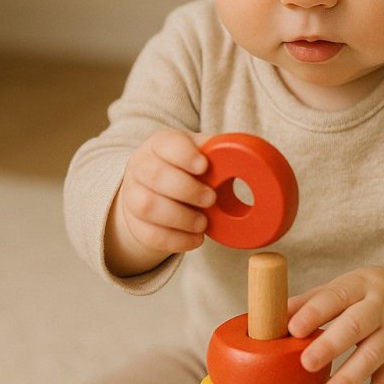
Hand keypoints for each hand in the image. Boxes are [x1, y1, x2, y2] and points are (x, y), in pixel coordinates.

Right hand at [105, 128, 214, 275]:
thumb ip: (219, 153)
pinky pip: (149, 234)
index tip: (204, 166)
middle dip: (186, 189)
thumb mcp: (201, 153)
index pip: (166, 143)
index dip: (184, 155)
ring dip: (180, 217)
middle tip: (211, 199)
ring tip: (203, 223)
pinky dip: (176, 240)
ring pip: (146, 206)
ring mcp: (132, 195)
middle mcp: (141, 167)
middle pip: (154, 175)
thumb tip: (251, 161)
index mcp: (160, 145)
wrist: (153, 189)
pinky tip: (196, 239)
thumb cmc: (185, 169)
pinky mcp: (134, 223)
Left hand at [287, 267, 383, 383]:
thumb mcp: (345, 288)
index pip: (336, 296)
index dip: (315, 312)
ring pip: (373, 356)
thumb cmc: (367, 295)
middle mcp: (379, 309)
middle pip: (357, 325)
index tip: (293, 328)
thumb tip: (270, 316)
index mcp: (359, 286)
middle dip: (332, 344)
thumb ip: (310, 301)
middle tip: (307, 363)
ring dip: (350, 378)